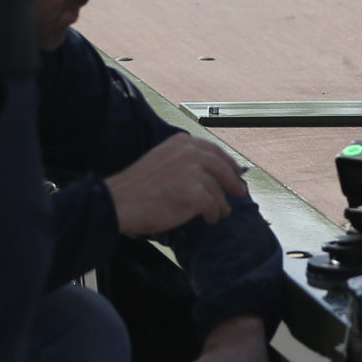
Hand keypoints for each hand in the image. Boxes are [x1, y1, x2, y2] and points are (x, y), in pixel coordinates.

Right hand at [105, 135, 247, 236]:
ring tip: (222, 212)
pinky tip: (210, 219)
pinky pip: (213, 206)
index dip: (228, 162)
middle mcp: (191, 153)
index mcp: (182, 142)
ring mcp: (194, 173)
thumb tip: (209, 171)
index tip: (236, 171)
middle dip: (233, 181)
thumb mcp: (161, 159)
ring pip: (218, 190)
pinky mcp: (195, 194)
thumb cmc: (137, 185)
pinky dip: (213, 214)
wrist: (120, 201)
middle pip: (222, 168)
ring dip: (222, 203)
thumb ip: (183, 159)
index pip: (213, 150)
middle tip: (240, 192)